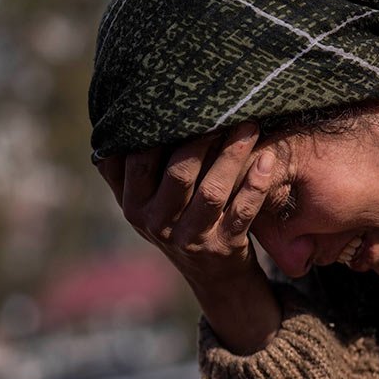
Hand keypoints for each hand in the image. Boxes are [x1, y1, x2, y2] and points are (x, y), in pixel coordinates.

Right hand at [96, 121, 279, 353]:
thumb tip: (112, 117)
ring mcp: (192, 239)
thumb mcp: (144, 204)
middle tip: (223, 107)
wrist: (214, 277)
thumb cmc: (178, 223)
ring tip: (249, 125)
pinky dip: (257, 185)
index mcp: (133, 207)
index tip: (180, 101)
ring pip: (212, 190)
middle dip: (201, 137)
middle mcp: (158, 224)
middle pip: (178, 173)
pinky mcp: (225, 247)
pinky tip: (267, 160)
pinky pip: (243, 212)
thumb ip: (126, 170)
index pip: (138, 161)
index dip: (159, 130)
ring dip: (232, 155)